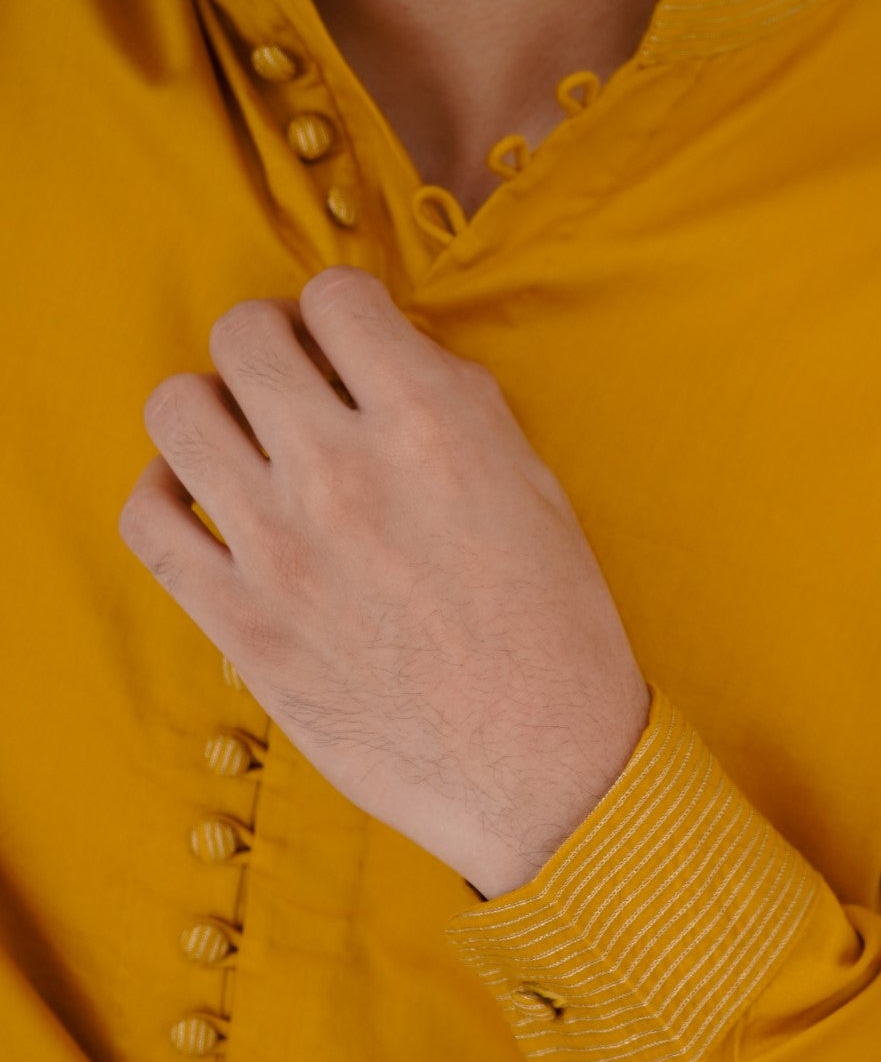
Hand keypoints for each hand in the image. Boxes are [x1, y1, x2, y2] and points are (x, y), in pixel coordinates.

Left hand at [119, 266, 650, 899]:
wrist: (540, 766)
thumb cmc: (554, 626)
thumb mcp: (532, 484)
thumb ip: (453, 402)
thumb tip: (382, 355)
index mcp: (434, 424)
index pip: (336, 295)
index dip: (343, 313)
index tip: (351, 348)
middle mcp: (346, 471)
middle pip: (242, 335)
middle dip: (271, 346)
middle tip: (296, 387)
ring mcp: (280, 548)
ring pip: (177, 409)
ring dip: (211, 408)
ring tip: (246, 443)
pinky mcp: (239, 622)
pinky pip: (146, 517)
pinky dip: (165, 495)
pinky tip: (207, 505)